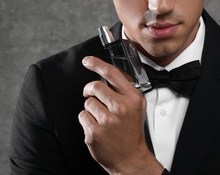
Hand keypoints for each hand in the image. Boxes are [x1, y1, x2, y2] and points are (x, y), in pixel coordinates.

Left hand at [78, 56, 163, 173]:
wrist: (130, 158)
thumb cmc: (132, 132)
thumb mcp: (137, 106)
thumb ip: (125, 90)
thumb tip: (107, 76)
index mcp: (132, 98)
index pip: (112, 73)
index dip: (97, 64)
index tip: (88, 61)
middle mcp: (121, 107)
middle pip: (95, 86)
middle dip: (90, 90)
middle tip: (93, 96)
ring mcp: (107, 120)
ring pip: (87, 102)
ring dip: (91, 108)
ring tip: (101, 118)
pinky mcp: (95, 132)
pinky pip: (82, 116)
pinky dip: (87, 120)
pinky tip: (98, 127)